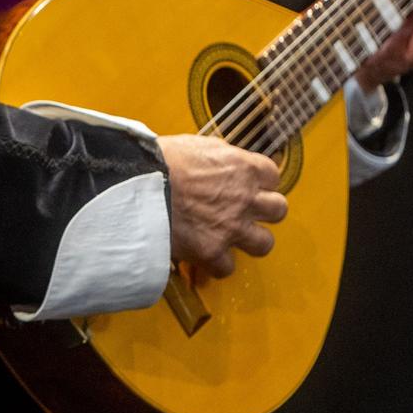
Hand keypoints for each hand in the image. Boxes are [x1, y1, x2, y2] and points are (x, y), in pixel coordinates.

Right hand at [159, 133, 285, 278]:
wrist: (135, 183)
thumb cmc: (158, 159)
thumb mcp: (195, 144)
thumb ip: (217, 157)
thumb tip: (220, 163)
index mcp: (241, 167)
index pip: (272, 175)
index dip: (260, 182)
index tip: (250, 186)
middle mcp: (244, 199)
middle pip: (278, 210)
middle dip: (263, 212)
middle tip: (245, 212)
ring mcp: (231, 227)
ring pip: (264, 243)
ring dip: (249, 241)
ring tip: (231, 238)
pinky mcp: (212, 251)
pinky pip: (227, 267)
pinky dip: (216, 264)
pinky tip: (204, 255)